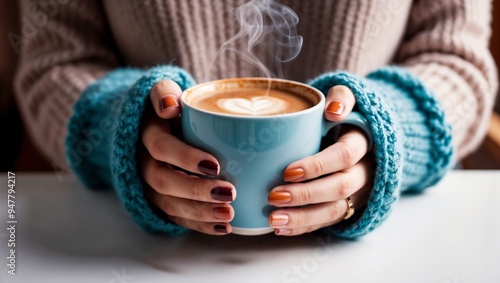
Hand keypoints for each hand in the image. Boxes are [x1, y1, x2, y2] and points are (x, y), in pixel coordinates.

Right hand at [139, 80, 235, 234]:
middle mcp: (143, 162)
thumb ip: (163, 92)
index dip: (185, 158)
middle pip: (163, 181)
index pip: (161, 147)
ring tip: (229, 215)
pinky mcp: (158, 201)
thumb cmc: (167, 107)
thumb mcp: (161, 90)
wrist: (149, 125)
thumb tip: (169, 106)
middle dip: (196, 191)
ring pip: (168, 204)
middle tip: (229, 193)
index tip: (215, 165)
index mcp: (146, 134)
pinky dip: (198, 225)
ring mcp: (148, 185)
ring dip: (199, 212)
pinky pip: (174, 217)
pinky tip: (223, 228)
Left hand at [268, 85, 372, 235]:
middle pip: (339, 188)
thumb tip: (333, 111)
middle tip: (274, 197)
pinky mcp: (347, 206)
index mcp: (362, 143)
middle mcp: (363, 171)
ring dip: (303, 217)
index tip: (288, 170)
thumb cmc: (343, 117)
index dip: (318, 165)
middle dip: (306, 195)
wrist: (360, 136)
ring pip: (335, 210)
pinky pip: (328, 221)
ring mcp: (357, 192)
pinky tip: (281, 228)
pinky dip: (305, 227)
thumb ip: (342, 97)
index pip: (344, 156)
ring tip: (273, 219)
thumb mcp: (347, 98)